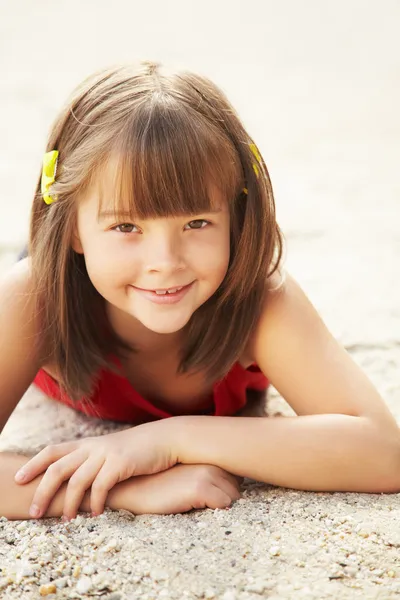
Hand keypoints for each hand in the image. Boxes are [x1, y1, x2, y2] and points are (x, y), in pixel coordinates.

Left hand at [14, 420, 176, 519]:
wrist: (166, 439)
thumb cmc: (138, 449)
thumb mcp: (110, 450)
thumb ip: (92, 460)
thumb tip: (75, 481)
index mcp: (87, 443)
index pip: (52, 451)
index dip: (33, 464)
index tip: (19, 479)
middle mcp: (92, 447)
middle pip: (57, 468)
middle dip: (42, 491)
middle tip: (35, 512)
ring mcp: (106, 454)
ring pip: (76, 480)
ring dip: (70, 504)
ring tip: (68, 519)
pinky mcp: (120, 463)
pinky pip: (100, 486)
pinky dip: (96, 503)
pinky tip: (97, 514)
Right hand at [111, 464, 241, 514]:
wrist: (131, 488)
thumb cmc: (158, 487)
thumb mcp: (184, 476)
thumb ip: (206, 477)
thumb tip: (231, 492)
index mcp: (207, 456)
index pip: (235, 475)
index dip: (226, 489)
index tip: (212, 495)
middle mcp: (209, 461)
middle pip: (237, 487)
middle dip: (227, 498)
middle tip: (207, 504)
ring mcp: (206, 473)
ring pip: (233, 497)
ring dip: (223, 506)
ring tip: (201, 507)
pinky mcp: (199, 487)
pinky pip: (224, 505)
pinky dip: (217, 513)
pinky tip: (197, 510)